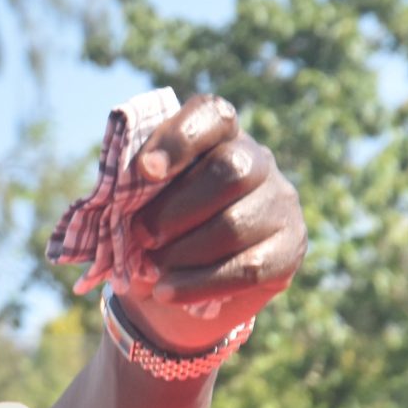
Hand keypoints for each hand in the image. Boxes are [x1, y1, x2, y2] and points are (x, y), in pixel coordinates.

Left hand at [111, 93, 307, 352]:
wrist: (177, 282)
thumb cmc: (152, 228)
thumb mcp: (136, 203)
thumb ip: (131, 190)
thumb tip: (119, 200)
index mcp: (218, 136)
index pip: (212, 116)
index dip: (180, 139)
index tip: (145, 171)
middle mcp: (258, 161)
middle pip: (232, 170)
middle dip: (176, 209)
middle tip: (141, 236)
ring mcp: (280, 204)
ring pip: (236, 224)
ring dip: (183, 253)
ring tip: (150, 270)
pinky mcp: (289, 248)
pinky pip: (248, 268)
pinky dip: (199, 284)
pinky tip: (167, 291)